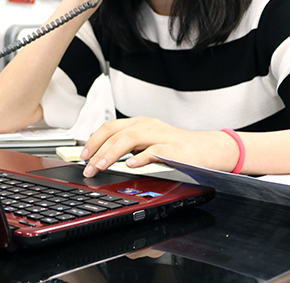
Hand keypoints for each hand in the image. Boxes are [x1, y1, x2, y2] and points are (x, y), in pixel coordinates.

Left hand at [79, 117, 237, 175]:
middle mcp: (147, 126)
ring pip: (129, 139)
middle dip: (97, 150)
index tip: (83, 155)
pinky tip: (130, 165)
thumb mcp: (147, 141)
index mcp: (139, 123)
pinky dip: (140, 158)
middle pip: (115, 133)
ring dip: (111, 153)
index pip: (109, 127)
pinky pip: (153, 151)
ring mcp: (160, 135)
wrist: (206, 149)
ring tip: (101, 166)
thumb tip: (100, 147)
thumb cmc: (176, 147)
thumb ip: (127, 142)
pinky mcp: (172, 148)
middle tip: (87, 166)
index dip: (93, 140)